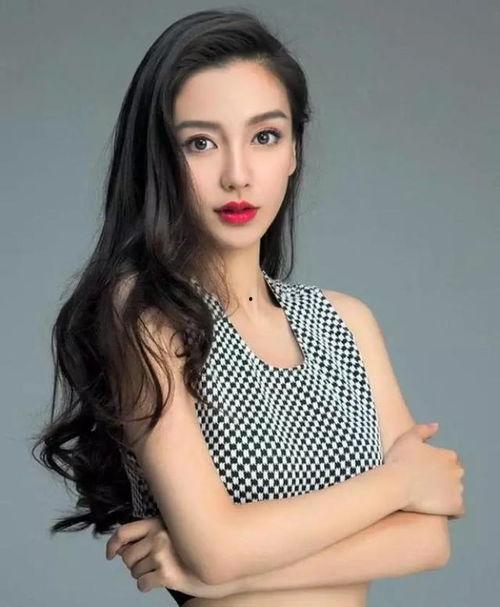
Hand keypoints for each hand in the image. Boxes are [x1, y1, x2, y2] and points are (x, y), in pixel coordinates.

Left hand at [105, 516, 230, 597]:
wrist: (218, 558)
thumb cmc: (195, 544)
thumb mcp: (174, 529)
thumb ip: (152, 532)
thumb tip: (125, 547)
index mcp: (158, 523)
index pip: (124, 532)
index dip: (113, 545)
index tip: (111, 554)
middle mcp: (158, 537)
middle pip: (128, 557)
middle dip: (132, 564)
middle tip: (144, 566)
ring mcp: (163, 556)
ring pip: (135, 572)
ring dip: (141, 575)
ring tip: (156, 572)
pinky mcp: (167, 575)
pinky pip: (143, 584)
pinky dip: (146, 586)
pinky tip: (156, 582)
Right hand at [386, 423, 465, 517]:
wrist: (396, 483)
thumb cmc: (400, 459)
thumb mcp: (408, 437)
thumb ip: (424, 430)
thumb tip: (436, 426)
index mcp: (449, 456)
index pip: (450, 460)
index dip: (437, 465)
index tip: (424, 470)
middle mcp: (457, 471)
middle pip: (455, 476)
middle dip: (444, 478)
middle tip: (425, 483)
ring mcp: (457, 489)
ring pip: (456, 491)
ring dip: (446, 493)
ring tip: (428, 496)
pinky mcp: (455, 505)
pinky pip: (458, 509)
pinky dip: (451, 508)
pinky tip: (437, 507)